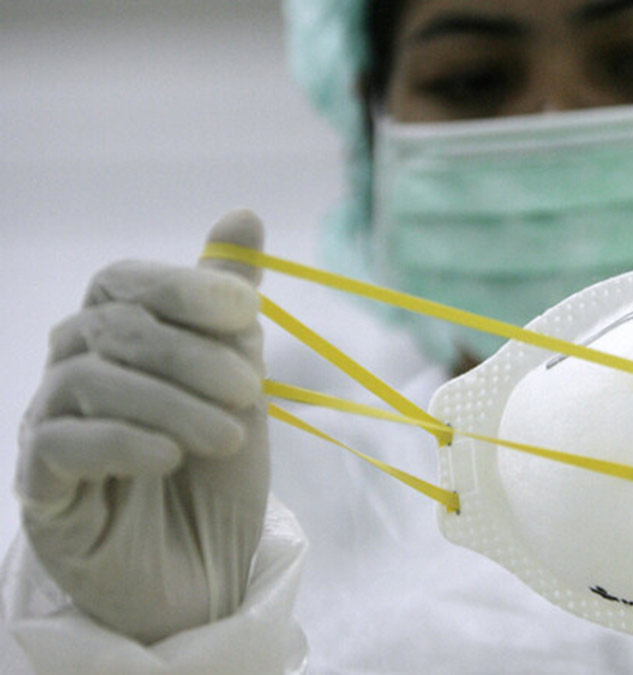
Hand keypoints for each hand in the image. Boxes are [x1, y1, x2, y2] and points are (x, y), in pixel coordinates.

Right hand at [16, 210, 270, 643]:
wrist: (207, 571)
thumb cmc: (217, 475)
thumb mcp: (240, 384)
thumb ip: (231, 307)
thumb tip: (244, 213)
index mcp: (116, 342)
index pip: (123, 284)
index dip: (182, 287)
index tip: (246, 311)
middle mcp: (72, 374)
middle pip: (110, 329)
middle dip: (191, 354)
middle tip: (251, 391)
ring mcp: (48, 429)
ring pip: (88, 381)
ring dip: (170, 402)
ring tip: (227, 436)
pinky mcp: (40, 489)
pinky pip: (61, 445)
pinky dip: (123, 443)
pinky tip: (169, 458)